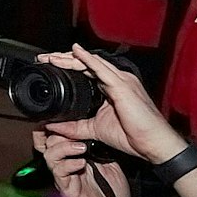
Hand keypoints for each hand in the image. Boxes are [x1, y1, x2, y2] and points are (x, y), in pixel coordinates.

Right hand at [33, 129, 129, 196]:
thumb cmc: (111, 193)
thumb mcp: (110, 163)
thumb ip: (101, 148)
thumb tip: (101, 130)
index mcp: (72, 156)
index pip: (55, 136)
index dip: (56, 125)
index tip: (68, 117)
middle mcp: (64, 165)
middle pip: (46, 141)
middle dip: (56, 132)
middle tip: (72, 130)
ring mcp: (63, 177)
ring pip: (50, 155)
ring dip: (65, 147)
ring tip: (81, 147)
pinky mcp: (66, 188)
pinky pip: (60, 172)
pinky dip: (69, 164)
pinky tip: (81, 163)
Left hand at [39, 45, 186, 163]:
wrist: (153, 144)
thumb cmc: (133, 136)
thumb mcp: (94, 130)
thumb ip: (74, 127)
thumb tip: (52, 126)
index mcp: (111, 87)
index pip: (85, 71)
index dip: (66, 67)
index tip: (48, 66)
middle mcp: (116, 80)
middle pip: (86, 64)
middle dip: (64, 59)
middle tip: (44, 58)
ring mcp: (121, 80)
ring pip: (91, 63)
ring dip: (70, 58)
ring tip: (51, 57)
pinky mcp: (122, 86)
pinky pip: (102, 69)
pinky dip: (87, 59)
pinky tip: (75, 53)